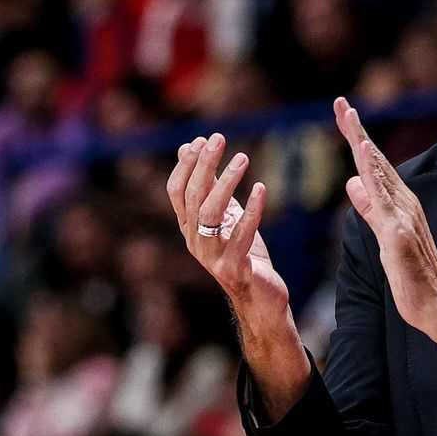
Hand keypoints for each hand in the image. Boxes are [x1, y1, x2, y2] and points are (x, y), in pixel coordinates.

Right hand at [166, 132, 285, 314]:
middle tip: (219, 138)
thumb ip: (208, 185)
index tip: (202, 140)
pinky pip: (241, 235)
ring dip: (226, 182)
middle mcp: (194, 241)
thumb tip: (189, 146)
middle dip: (205, 164)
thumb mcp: (225, 215)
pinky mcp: (233, 269)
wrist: (260, 297)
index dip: (186, 165)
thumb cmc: (243, 253)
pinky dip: (252, 210)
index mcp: (188, 228)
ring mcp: (211, 257)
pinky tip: (261, 188)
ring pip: (210, 213)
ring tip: (242, 158)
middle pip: (193, 197)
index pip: (176, 191)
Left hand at [332, 97, 436, 360]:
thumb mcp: (382, 236)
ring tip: (349, 116)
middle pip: (375, 160)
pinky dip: (374, 174)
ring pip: (380, 173)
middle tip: (340, 102)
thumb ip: (369, 209)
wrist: (436, 305)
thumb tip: (352, 182)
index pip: (373, 166)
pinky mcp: (398, 233)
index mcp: (397, 204)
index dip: (357, 139)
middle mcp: (403, 203)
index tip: (343, 114)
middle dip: (356, 130)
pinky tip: (363, 155)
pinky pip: (383, 199)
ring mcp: (402, 216)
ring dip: (363, 143)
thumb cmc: (412, 276)